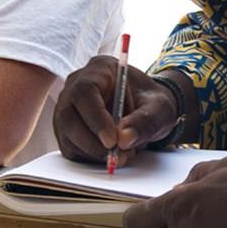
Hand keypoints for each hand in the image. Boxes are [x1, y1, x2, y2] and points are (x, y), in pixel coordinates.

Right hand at [53, 57, 177, 163]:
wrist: (149, 112)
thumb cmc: (152, 103)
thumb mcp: (160, 108)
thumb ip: (145, 121)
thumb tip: (124, 139)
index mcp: (99, 69)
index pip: (85, 91)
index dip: (95, 117)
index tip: (112, 141)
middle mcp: (76, 86)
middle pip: (68, 114)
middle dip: (91, 141)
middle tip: (116, 155)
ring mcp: (68, 108)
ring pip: (67, 134)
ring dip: (93, 151)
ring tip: (122, 154)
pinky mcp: (68, 129)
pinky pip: (70, 147)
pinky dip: (90, 157)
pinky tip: (111, 154)